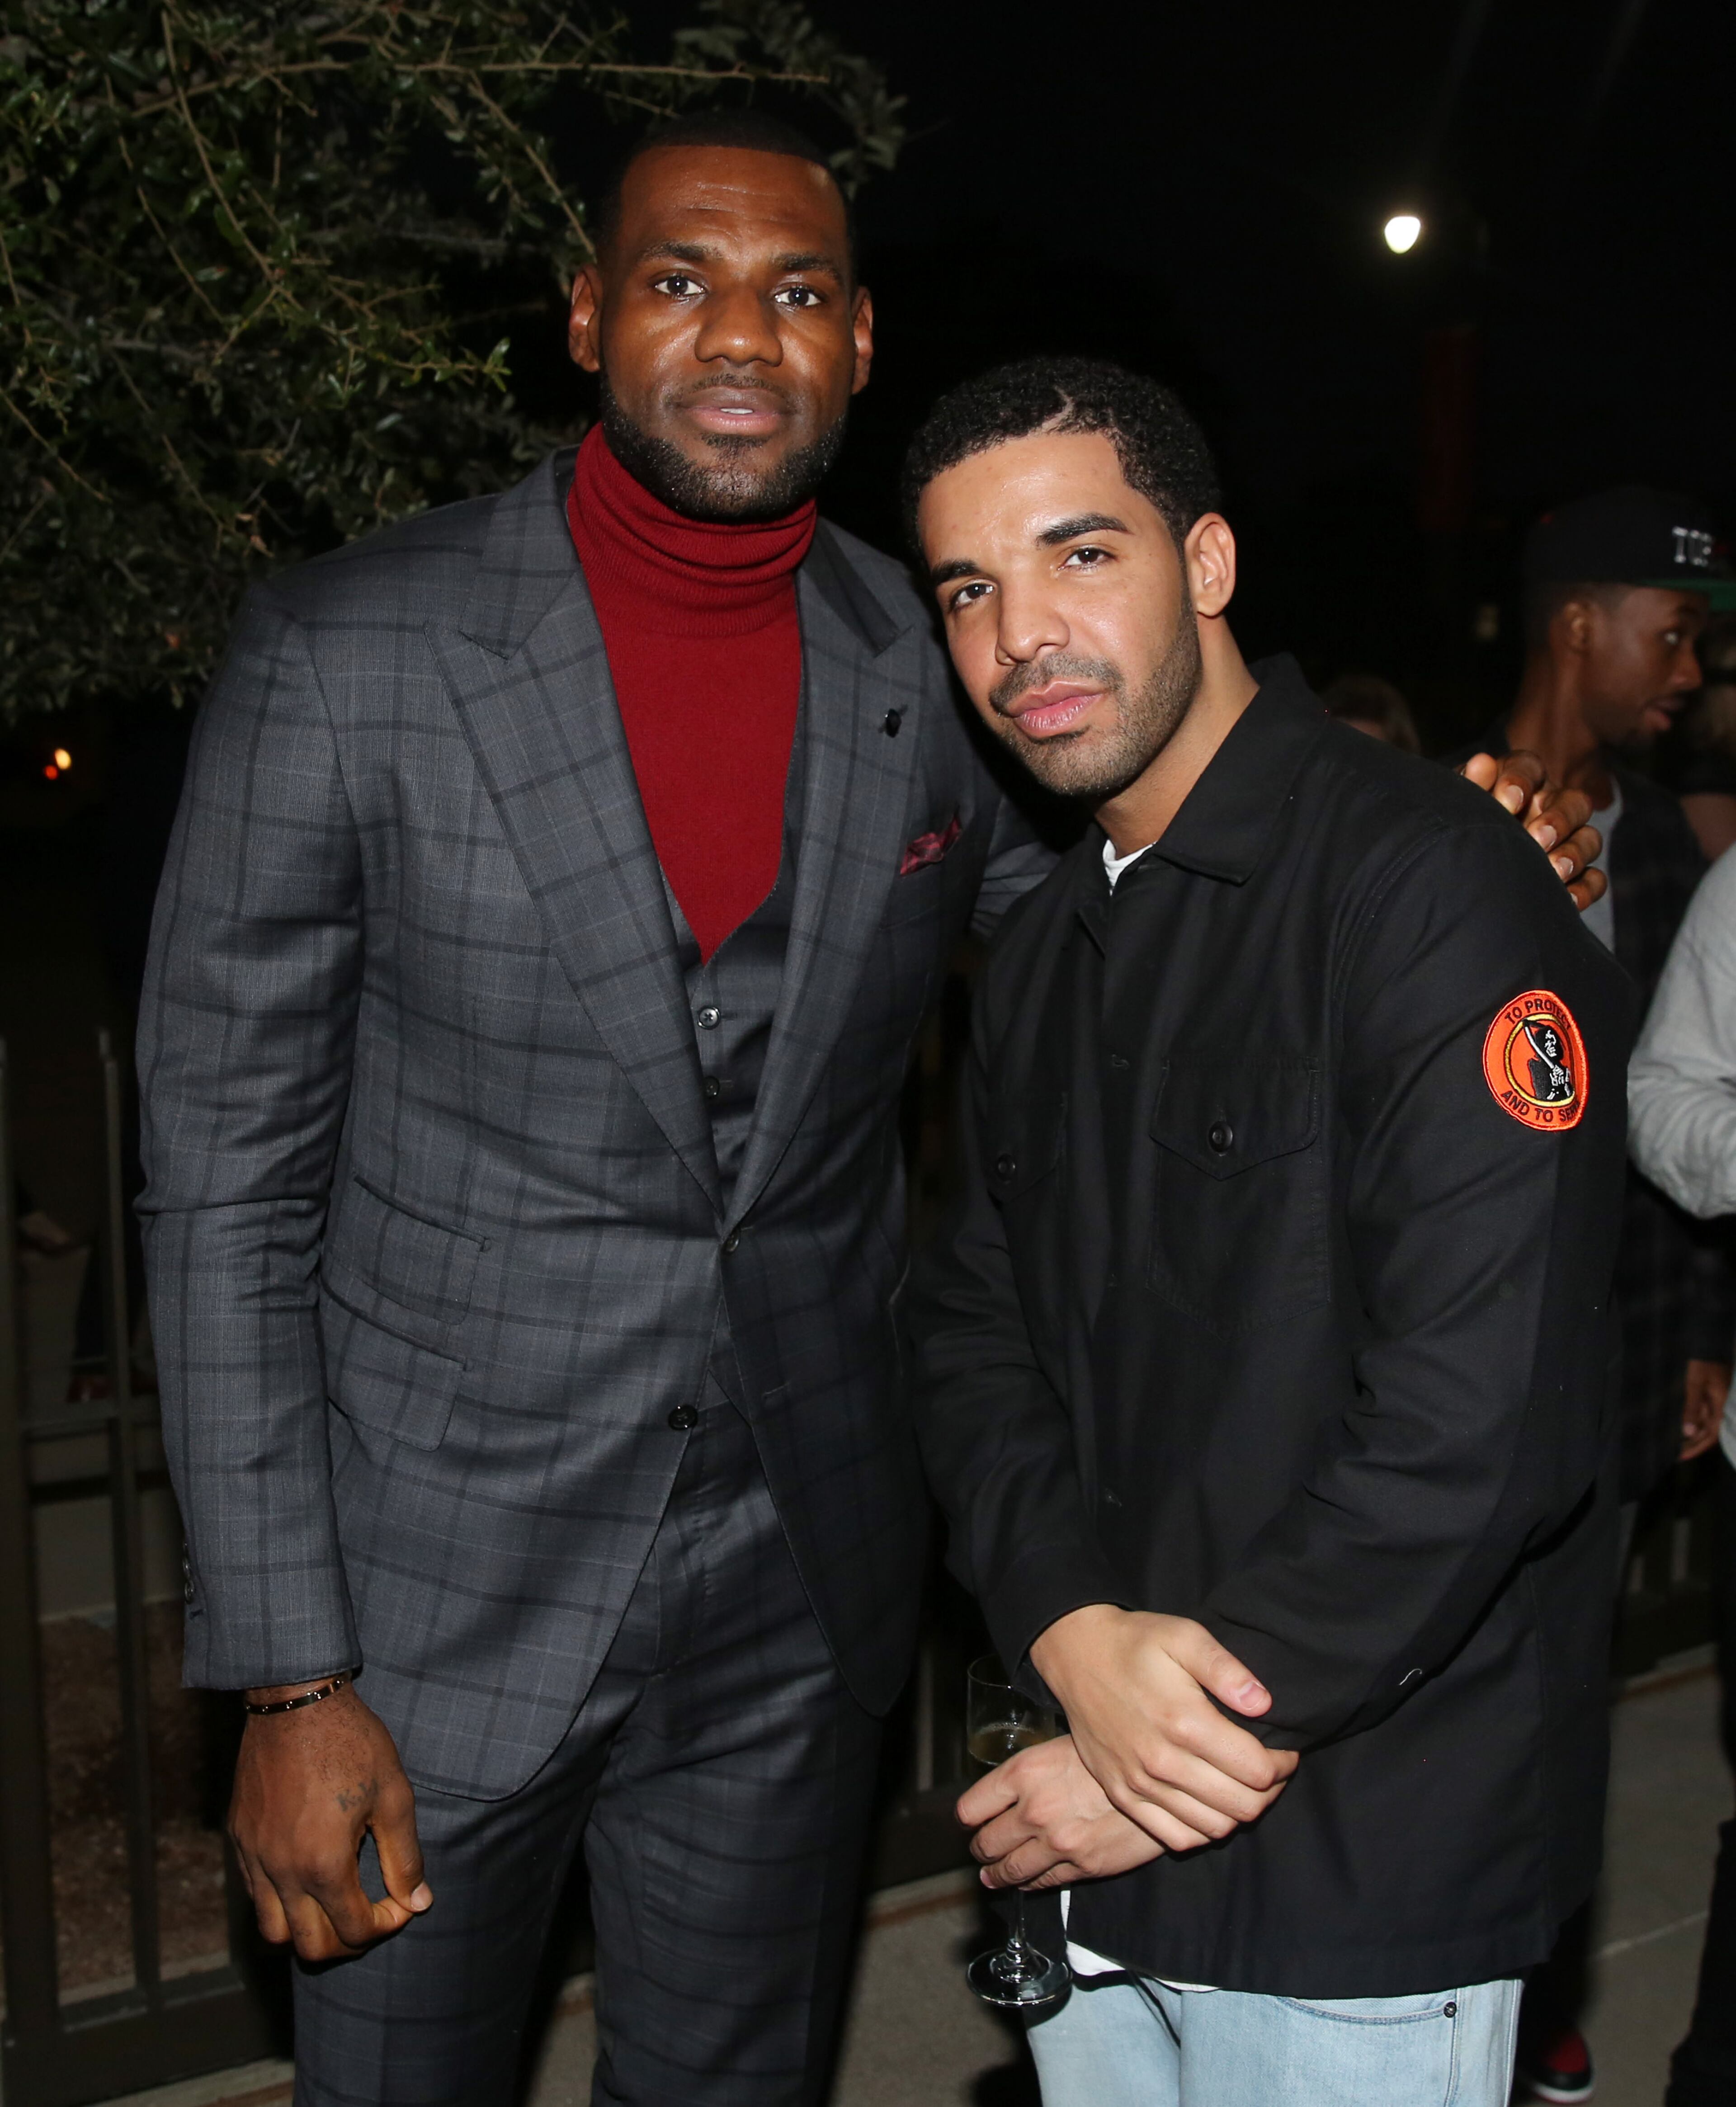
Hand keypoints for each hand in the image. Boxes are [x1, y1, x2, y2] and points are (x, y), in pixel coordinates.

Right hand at [229, 1681, 430, 1960]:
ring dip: (307, 1932)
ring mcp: (254, 1859)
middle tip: (371, 1914)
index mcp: (324, 1865)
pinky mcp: (239, 1841)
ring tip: (336, 1906)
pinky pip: (254, 1897)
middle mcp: (282, 1872)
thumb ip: (404, 1856)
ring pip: (273, 1932)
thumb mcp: (393, 1796)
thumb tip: (418, 1901)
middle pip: (310, 1947)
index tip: (402, 1903)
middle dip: (348, 1941)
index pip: (355, 1930)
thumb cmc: (352, 1744)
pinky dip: (281, 1904)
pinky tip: (307, 1879)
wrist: (296, 1701)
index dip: (386, 1925)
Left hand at [959, 1732, 1164, 1890]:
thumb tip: (1012, 1789)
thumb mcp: (1062, 1746)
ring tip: (991, 1877)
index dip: (968, 1818)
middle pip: (986, 1842)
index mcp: (1023, 1773)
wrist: (1160, 1779)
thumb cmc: (1112, 1753)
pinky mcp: (1081, 1867)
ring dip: (996, 1875)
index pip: (972, 1807)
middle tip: (980, 1852)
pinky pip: (1043, 1882)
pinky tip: (1026, 1882)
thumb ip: (1032, 1772)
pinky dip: (1029, 1884)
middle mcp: (1033, 1810)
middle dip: (980, 1849)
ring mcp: (1056, 1843)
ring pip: (1010, 1870)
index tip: (969, 1822)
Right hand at [1028, 1605, 1296, 1853]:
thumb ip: (1226, 1669)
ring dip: (1240, 1810)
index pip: (1258, 1771)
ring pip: (1215, 1827)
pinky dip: (1203, 1828)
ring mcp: (1139, 1784)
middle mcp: (1162, 1762)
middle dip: (1270, 1789)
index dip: (1283, 1763)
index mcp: (1184, 1722)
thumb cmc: (1136, 1643)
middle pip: (1243, 1806)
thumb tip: (1264, 1704)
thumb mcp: (1184, 1636)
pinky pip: (1177, 1838)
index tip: (1285, 1748)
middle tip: (1270, 1768)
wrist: (1077, 1655)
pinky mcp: (1122, 1795)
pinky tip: (1209, 1802)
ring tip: (1242, 1783)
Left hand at [1459, 750, 1606, 912]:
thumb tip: (1481, 764)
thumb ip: (1470, 786)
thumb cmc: (1457, 830)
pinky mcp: (1574, 876)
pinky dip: (1585, 889)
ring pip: (1589, 839)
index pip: (1528, 767)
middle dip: (1560, 818)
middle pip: (1573, 801)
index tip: (1507, 801)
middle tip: (1539, 838)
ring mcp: (1566, 841)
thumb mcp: (1460, 807)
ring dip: (1575, 854)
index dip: (1521, 780)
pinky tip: (1567, 900)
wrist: (1453, 875)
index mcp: (1517, 782)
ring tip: (1554, 870)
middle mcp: (1548, 807)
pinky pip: (1593, 879)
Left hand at [1682, 1360, 1731, 1461]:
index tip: (1682, 1457)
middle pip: (1709, 1432)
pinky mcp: (1709, 1394)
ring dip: (1692, 1434)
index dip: (1698, 1447)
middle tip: (1676, 1454)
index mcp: (1720, 1406)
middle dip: (1693, 1444)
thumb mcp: (1694, 1384)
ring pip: (1705, 1423)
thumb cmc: (1702, 1363)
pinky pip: (1702, 1413)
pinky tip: (1680, 1425)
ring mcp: (1715, 1400)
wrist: (1708, 1343)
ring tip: (1675, 1443)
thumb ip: (1692, 1408)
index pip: (1711, 1435)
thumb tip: (1688, 1432)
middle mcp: (1720, 1406)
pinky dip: (1693, 1421)